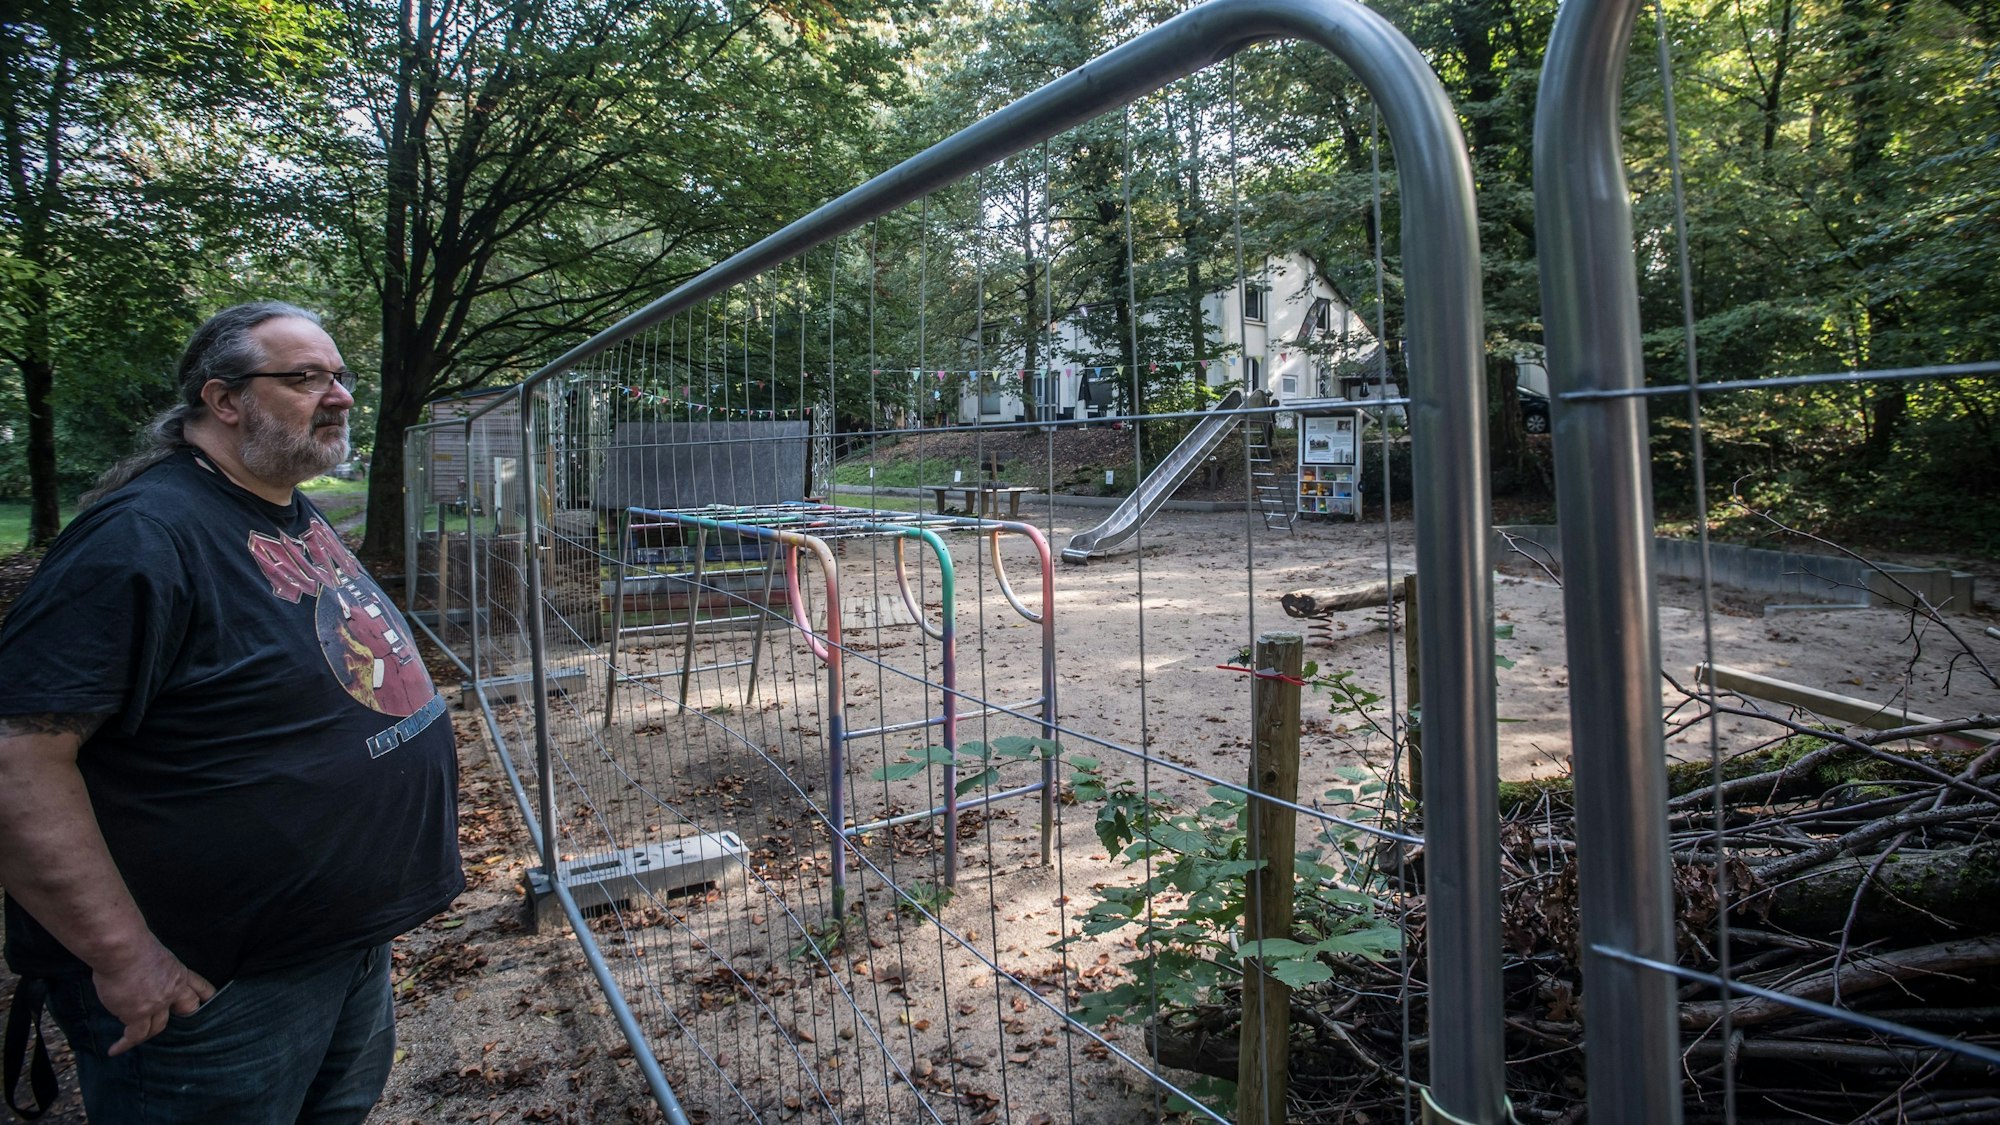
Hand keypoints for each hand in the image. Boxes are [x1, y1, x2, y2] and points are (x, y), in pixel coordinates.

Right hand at [91, 938, 215, 1055]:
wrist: (122, 948)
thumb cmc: (132, 943)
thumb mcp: (155, 954)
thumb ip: (153, 969)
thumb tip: (139, 977)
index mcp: (178, 972)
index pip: (198, 986)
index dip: (205, 996)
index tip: (209, 1001)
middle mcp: (172, 991)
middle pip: (187, 1009)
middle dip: (185, 1016)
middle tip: (180, 1028)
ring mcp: (156, 1004)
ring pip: (156, 1027)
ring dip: (145, 1033)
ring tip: (132, 1039)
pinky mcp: (137, 1014)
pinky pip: (133, 1035)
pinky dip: (124, 1044)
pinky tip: (115, 1049)